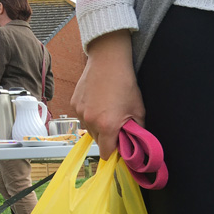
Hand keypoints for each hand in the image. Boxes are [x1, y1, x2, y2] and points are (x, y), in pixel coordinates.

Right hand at [71, 30, 144, 159]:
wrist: (108, 61)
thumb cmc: (126, 85)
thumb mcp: (138, 111)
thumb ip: (137, 132)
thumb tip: (137, 145)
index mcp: (107, 126)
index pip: (106, 153)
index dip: (114, 153)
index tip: (121, 148)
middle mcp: (90, 121)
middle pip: (98, 142)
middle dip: (107, 139)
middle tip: (117, 126)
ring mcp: (80, 112)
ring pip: (89, 130)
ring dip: (98, 127)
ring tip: (108, 113)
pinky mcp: (74, 103)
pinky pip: (82, 118)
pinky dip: (90, 116)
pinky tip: (99, 104)